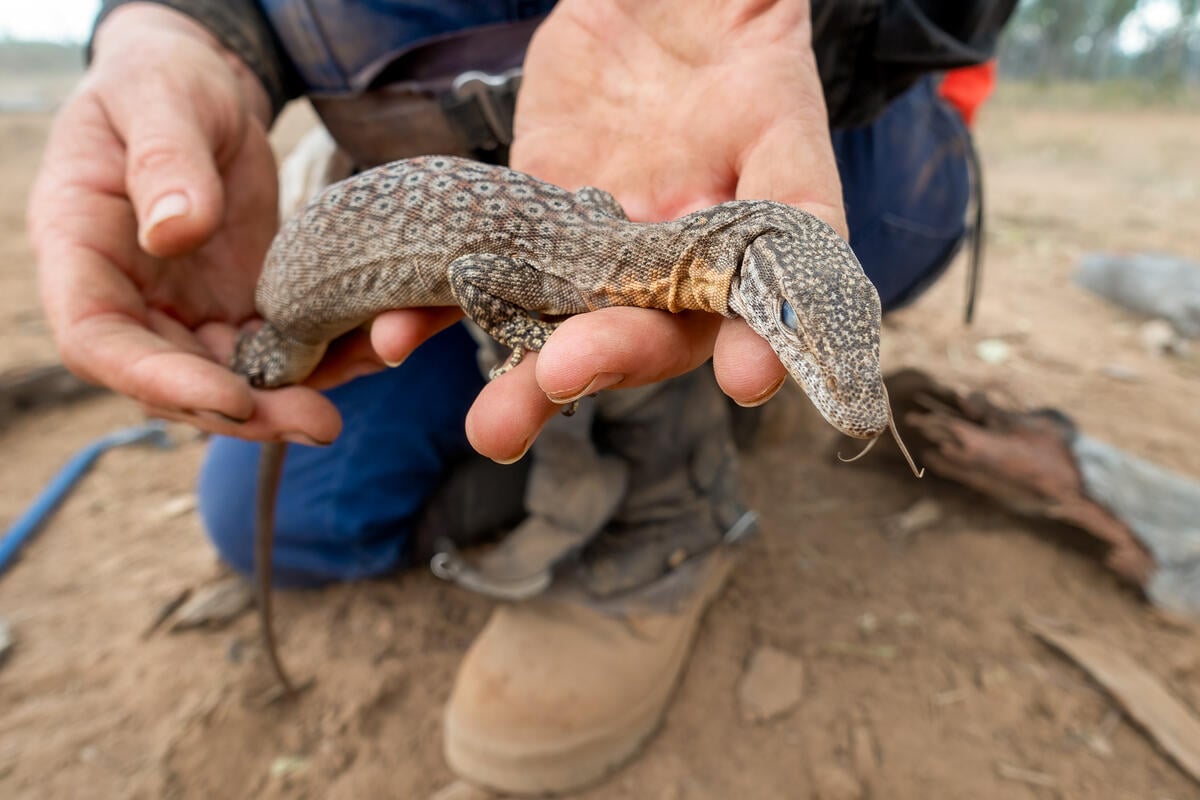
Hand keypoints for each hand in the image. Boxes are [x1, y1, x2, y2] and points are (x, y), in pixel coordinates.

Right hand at [28, 5, 347, 444]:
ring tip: (340, 414)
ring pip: (226, 378)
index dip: (159, 380)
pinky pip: (273, 349)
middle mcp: (128, 295)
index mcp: (82, 250)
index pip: (100, 341)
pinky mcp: (236, 306)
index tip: (231, 395)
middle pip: (171, 380)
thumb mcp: (159, 101)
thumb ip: (161, 162)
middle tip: (316, 422)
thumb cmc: (165, 82)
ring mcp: (183, 308)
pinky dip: (317, 363)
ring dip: (282, 402)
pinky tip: (364, 360)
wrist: (202, 87)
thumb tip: (174, 232)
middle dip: (242, 411)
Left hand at [394, 0, 845, 459]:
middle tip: (549, 393)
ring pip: (551, 320)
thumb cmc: (743, 48)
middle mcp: (660, 272)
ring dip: (513, 370)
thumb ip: (795, 204)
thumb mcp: (781, 119)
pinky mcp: (522, 216)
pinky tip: (399, 336)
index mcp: (736, 263)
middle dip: (593, 367)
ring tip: (488, 424)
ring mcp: (587, 249)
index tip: (745, 379)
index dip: (744, 350)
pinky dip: (435, 304)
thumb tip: (795, 308)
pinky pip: (478, 268)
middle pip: (631, 336)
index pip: (743, 323)